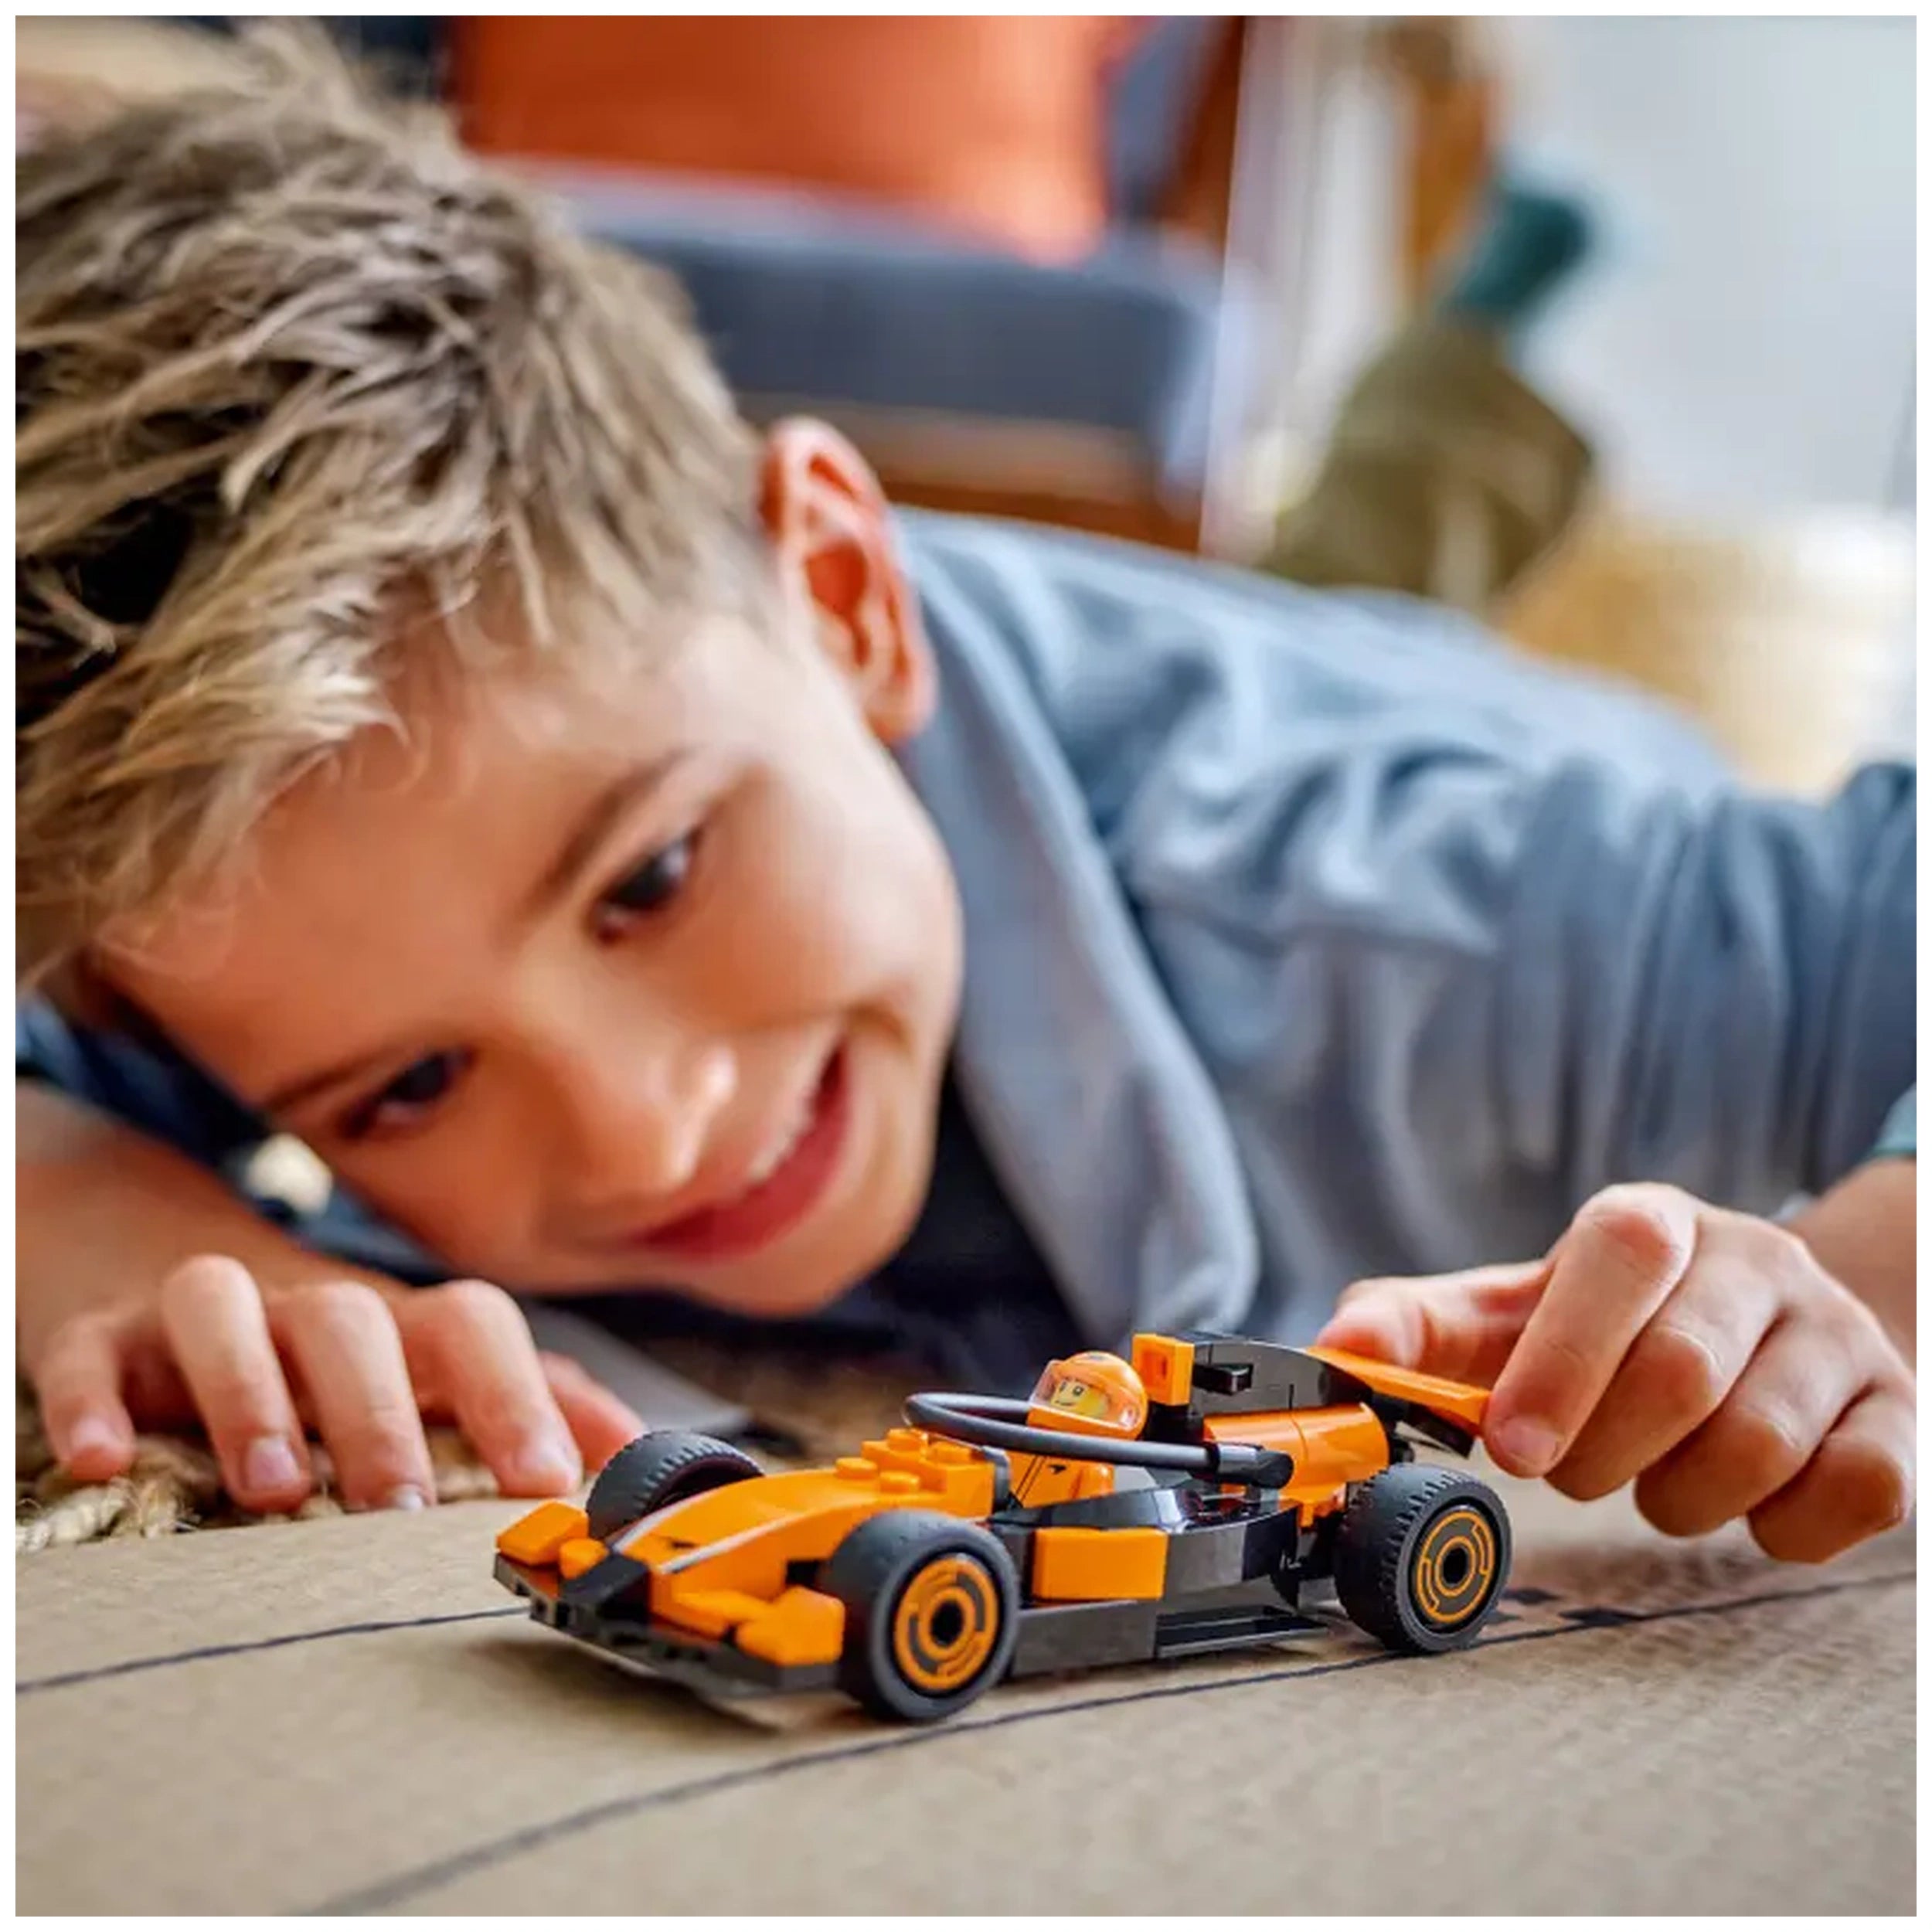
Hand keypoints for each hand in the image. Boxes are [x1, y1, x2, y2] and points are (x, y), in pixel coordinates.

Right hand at [25, 1256, 645, 1513]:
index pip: (472, 1326)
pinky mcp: (105, 1332)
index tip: (547, 1481)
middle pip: (354, 1321)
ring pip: (226, 1308)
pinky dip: (94, 1398)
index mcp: (399, 1325)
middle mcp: (310, 1306)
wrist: (183, 1290)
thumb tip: (650, 1455)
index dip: (515, 1394)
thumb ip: (541, 1408)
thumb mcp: (435, 1381)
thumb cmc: (337, 1364)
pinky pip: (94, 1350)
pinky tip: (100, 1459)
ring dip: (250, 1392)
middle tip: (399, 1506)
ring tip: (270, 1489)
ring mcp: (206, 1311)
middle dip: (382, 1411)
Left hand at [1318, 1184, 1914, 1561]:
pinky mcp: (1901, 1415)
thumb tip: (1331, 1350)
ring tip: (1654, 1481)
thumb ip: (1417, 1331)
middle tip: (1574, 1471)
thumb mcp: (1510, 1316)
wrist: (1761, 1334)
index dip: (1559, 1359)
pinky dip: (1784, 1527)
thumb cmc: (1611, 1332)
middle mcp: (1756, 1262)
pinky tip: (1747, 1505)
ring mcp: (1838, 1335)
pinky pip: (1858, 1492)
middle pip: (1681, 1370)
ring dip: (1681, 1497)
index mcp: (1650, 1226)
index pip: (1617, 1257)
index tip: (1513, 1448)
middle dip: (1604, 1452)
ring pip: (1761, 1441)